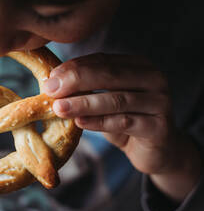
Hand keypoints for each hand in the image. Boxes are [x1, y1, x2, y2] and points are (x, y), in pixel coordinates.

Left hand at [43, 53, 200, 200]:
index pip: (102, 60)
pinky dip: (98, 122)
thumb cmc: (125, 120)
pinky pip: (124, 122)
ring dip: (83, 103)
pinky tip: (79, 123)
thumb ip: (86, 87)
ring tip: (59, 108)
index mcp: (138, 65)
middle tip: (50, 90)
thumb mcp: (105, 100)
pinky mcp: (159, 127)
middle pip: (110, 75)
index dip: (74, 67)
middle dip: (76, 81)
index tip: (50, 77)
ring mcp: (160, 102)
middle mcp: (153, 79)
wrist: (155, 150)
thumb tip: (51, 82)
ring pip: (116, 100)